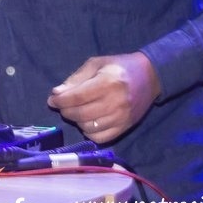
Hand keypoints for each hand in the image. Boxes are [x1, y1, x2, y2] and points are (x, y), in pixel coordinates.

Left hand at [45, 52, 161, 143]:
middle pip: (81, 114)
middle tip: (62, 105)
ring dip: (77, 121)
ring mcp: (122, 117)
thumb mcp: (96, 64)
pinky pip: (101, 137)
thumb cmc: (119, 67)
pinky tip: (87, 121)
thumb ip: (76, 79)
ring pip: (89, 127)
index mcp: (107, 82)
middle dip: (66, 110)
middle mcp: (115, 102)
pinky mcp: (126, 127)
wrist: (150, 76)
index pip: (77, 97)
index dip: (60, 100)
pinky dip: (89, 132)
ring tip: (76, 111)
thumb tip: (56, 94)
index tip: (52, 99)